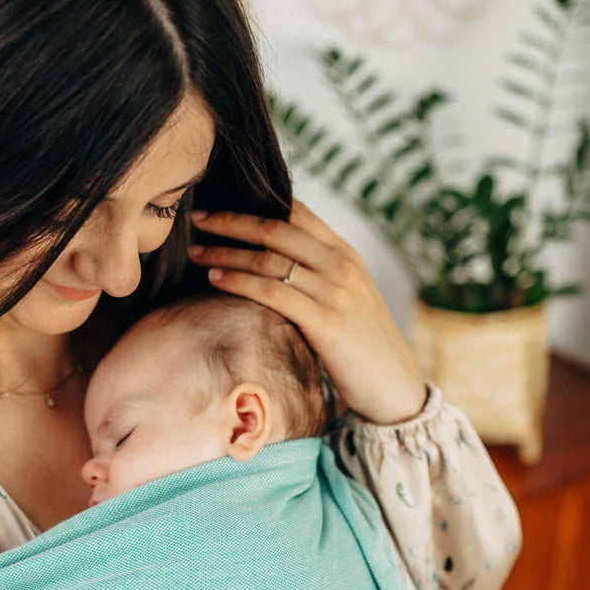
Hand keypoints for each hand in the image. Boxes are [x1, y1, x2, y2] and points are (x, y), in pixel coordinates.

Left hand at [187, 198, 427, 424]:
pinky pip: (271, 292)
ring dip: (225, 252)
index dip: (256, 203)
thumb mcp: (346, 299)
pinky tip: (214, 279)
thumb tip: (271, 264)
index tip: (221, 204)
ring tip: (195, 252)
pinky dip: (238, 281)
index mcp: (346, 253)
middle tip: (197, 217)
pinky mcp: (325, 321)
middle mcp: (342, 265)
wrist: (395, 387)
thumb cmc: (362, 348)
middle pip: (276, 228)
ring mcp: (335, 291)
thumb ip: (317, 276)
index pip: (297, 212)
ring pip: (268, 259)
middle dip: (231, 220)